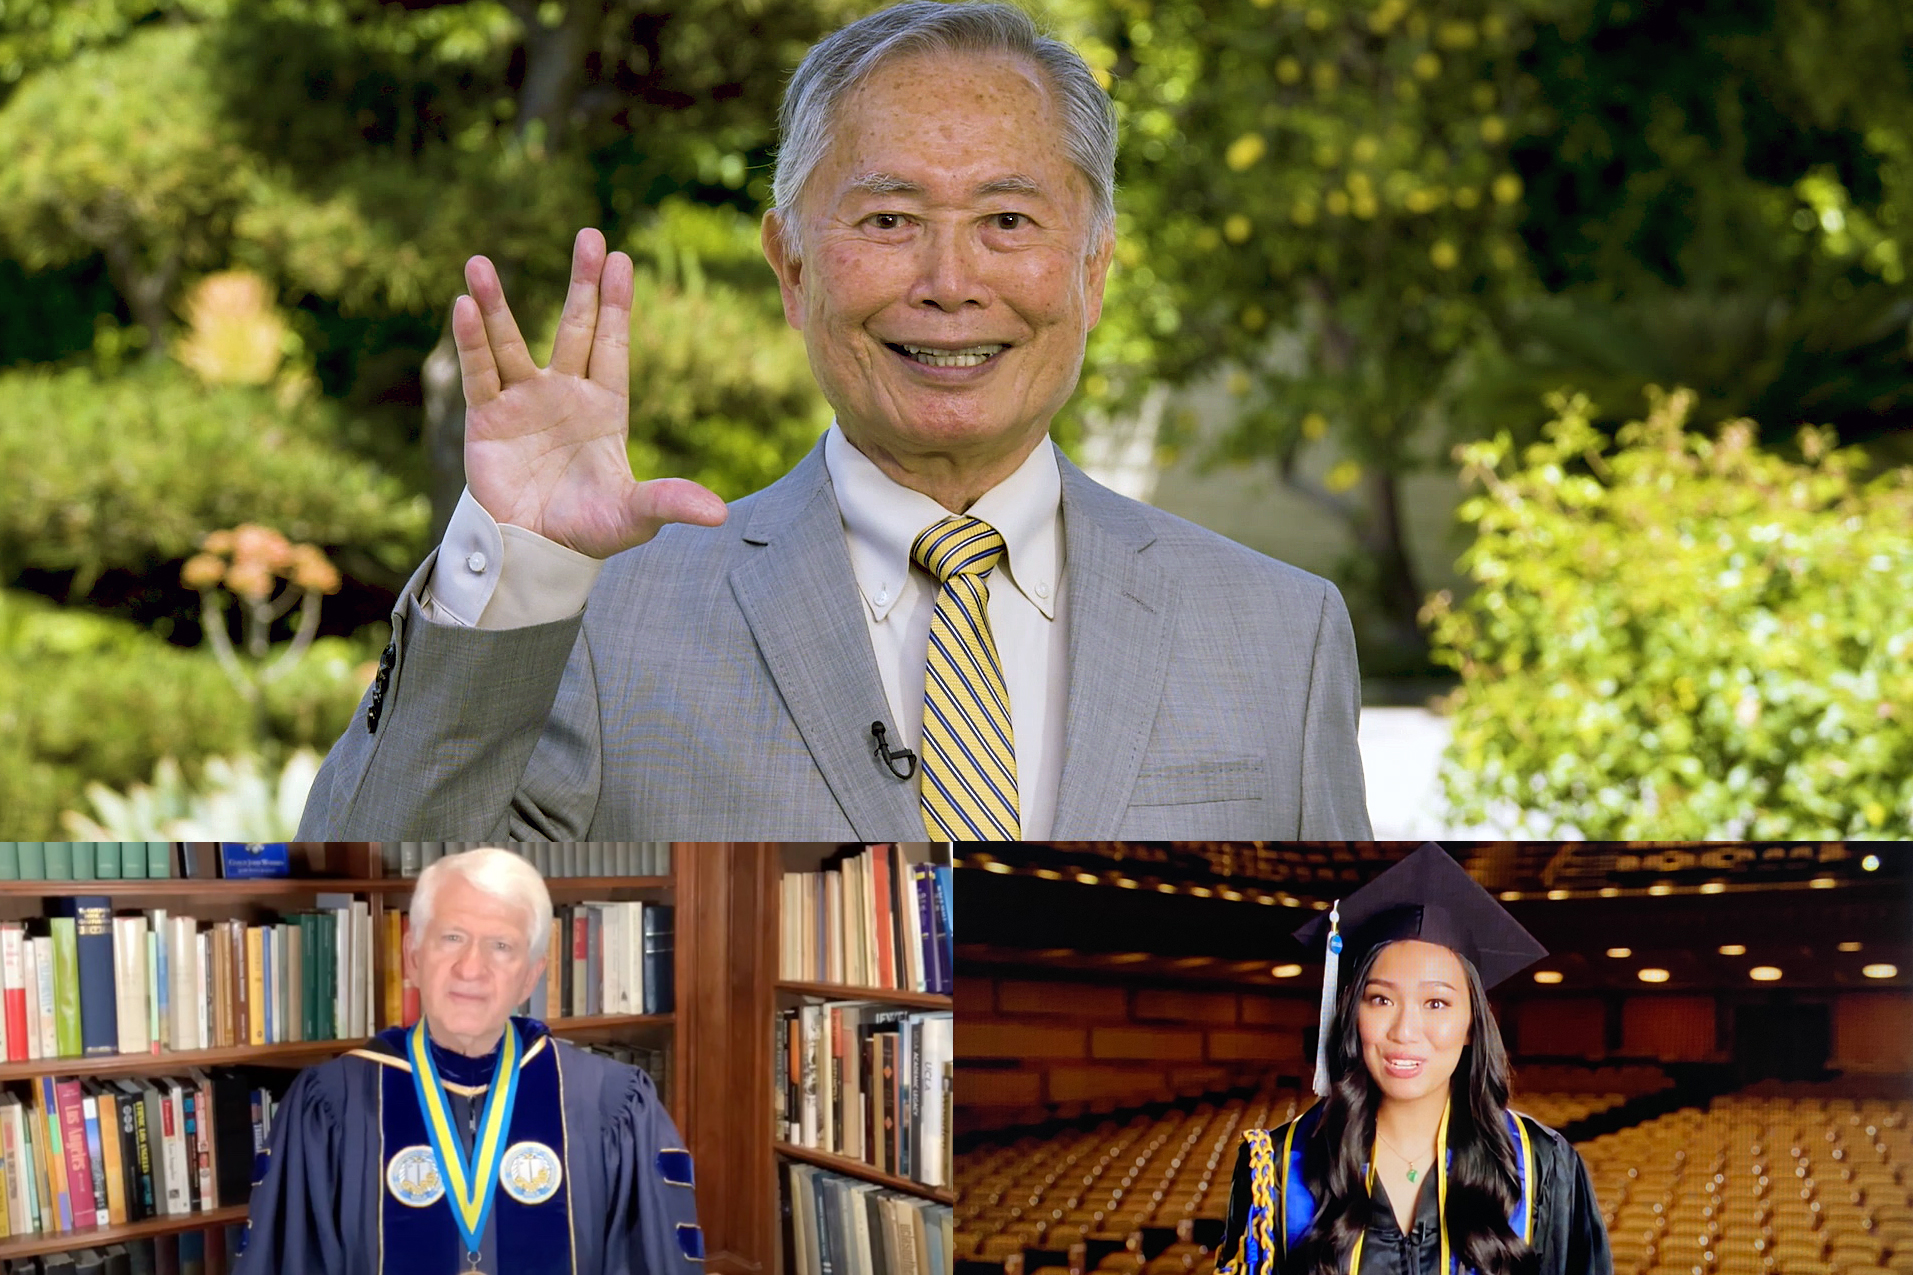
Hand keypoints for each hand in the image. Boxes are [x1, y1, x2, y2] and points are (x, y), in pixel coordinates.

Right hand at [454, 228, 726, 558]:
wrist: (534, 553)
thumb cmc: (588, 530)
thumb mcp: (634, 517)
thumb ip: (669, 503)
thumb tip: (720, 514)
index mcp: (605, 408)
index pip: (612, 346)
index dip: (616, 304)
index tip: (621, 260)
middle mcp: (565, 395)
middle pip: (574, 328)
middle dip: (582, 283)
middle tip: (590, 235)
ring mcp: (523, 402)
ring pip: (511, 342)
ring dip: (497, 304)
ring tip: (479, 262)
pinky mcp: (486, 419)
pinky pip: (479, 373)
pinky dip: (472, 342)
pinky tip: (464, 305)